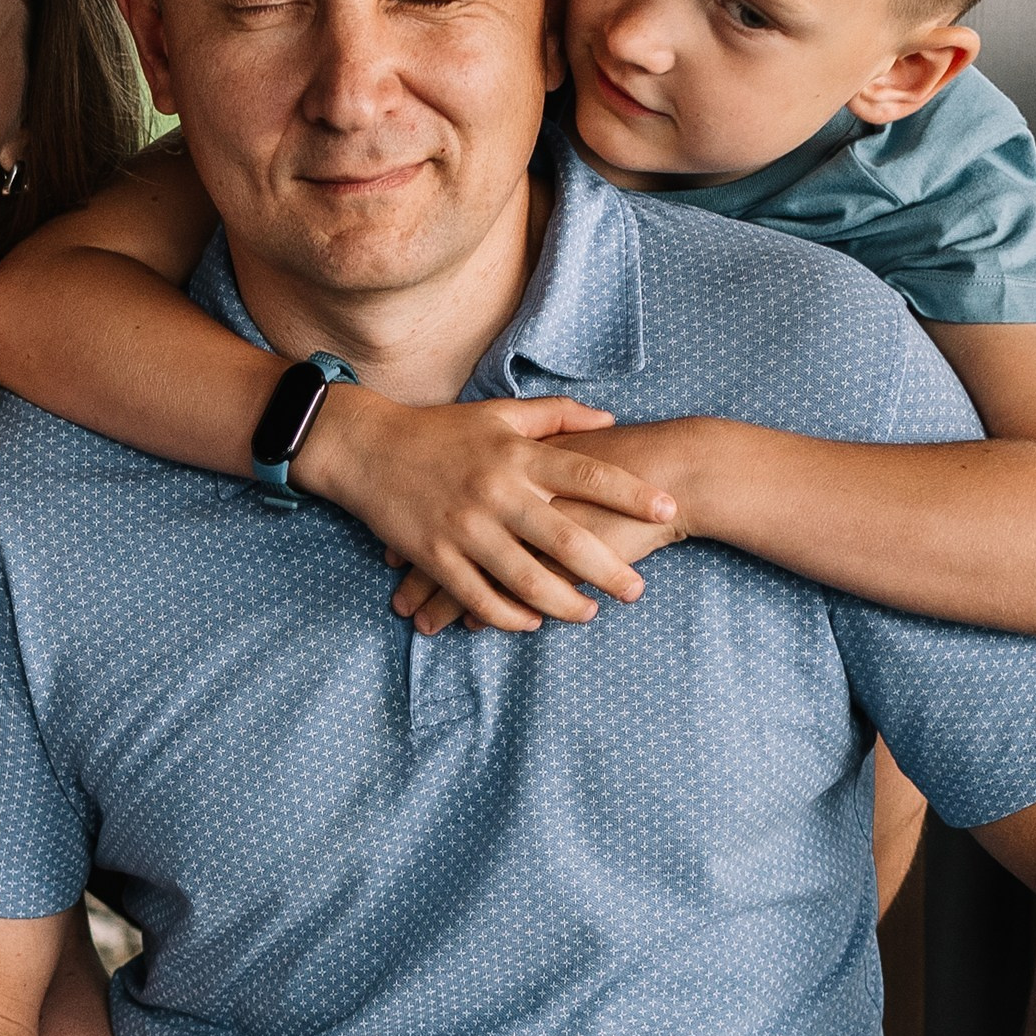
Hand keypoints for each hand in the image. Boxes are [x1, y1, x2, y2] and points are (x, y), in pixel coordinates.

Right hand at [304, 390, 678, 632]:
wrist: (365, 447)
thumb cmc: (438, 430)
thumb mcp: (498, 414)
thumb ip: (555, 416)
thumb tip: (609, 419)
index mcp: (515, 453)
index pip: (586, 473)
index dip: (631, 493)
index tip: (669, 509)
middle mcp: (495, 491)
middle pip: (565, 537)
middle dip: (608, 569)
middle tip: (638, 591)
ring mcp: (464, 527)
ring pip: (526, 578)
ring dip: (564, 603)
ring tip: (589, 614)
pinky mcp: (435, 555)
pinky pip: (480, 596)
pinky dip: (509, 615)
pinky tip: (532, 621)